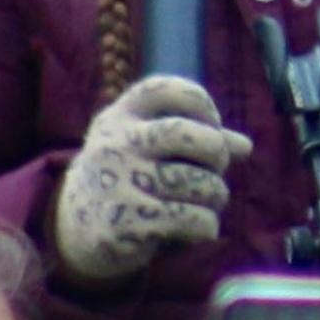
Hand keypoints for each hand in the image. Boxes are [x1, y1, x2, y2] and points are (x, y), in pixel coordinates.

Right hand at [55, 77, 248, 282]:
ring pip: (198, 183)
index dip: (201, 104)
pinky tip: (199, 227)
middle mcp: (115, 144)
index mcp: (120, 116)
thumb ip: (196, 138)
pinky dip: (207, 226)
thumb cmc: (127, 178)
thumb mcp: (147, 148)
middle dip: (216, 153)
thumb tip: (246, 145)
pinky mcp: (125, 221)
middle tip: (215, 169)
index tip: (210, 125)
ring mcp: (118, 182)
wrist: (74, 230)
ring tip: (208, 202)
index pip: (165, 89)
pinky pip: (192, 219)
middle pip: (187, 134)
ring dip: (216, 196)